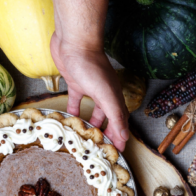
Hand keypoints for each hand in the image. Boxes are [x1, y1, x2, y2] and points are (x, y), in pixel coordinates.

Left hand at [50, 31, 128, 150]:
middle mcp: (105, 96)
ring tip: (88, 137)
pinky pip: (76, 101)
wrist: (75, 43)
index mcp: (115, 99)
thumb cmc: (92, 67)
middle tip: (102, 148)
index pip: (121, 123)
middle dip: (107, 133)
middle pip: (109, 119)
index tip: (118, 152)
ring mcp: (91, 89)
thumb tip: (125, 136)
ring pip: (94, 112)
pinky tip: (70, 118)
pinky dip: (74, 111)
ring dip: (92, 124)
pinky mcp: (76, 83)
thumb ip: (116, 116)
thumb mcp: (106, 95)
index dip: (120, 138)